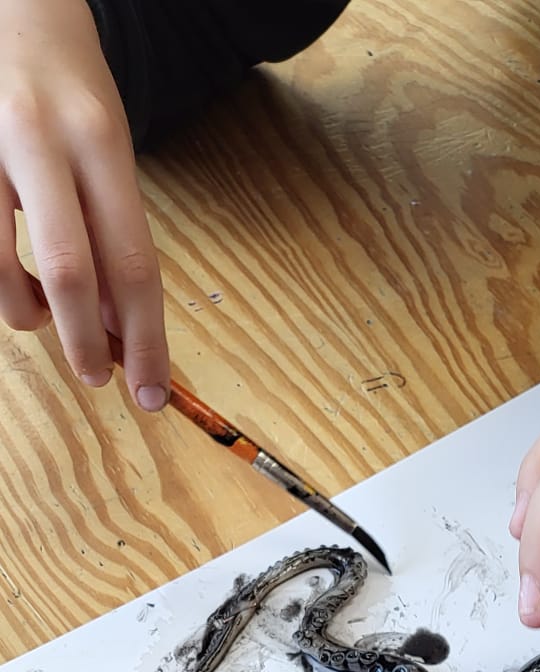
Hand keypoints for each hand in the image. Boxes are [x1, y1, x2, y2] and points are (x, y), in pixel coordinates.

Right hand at [0, 0, 168, 406]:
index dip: (146, 339)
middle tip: (96, 375)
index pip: (133, 261)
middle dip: (86, 343)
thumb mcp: (106, 145)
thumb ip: (114, 228)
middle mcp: (40, 138)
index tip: (152, 392)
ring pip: (2, 273)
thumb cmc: (63, 85)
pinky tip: (11, 274)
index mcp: (97, 138)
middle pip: (70, 272)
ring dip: (28, 313)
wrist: (10, 8)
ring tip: (41, 311)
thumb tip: (122, 322)